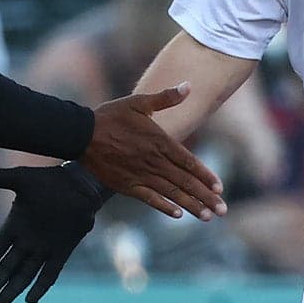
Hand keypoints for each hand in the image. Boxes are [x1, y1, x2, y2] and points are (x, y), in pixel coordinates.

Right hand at [0, 164, 108, 302]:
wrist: (81, 185)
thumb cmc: (51, 180)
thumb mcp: (21, 178)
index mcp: (15, 224)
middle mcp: (28, 240)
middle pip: (7, 267)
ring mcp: (45, 248)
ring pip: (25, 273)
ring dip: (13, 288)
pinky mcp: (62, 252)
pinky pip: (50, 273)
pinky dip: (41, 286)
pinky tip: (31, 299)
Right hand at [82, 83, 225, 219]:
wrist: (81, 134)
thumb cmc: (110, 116)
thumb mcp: (139, 102)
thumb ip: (165, 98)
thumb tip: (188, 86)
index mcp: (159, 141)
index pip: (189, 161)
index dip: (205, 176)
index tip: (220, 188)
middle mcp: (153, 161)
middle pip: (185, 181)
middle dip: (205, 197)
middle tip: (222, 210)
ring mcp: (140, 175)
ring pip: (171, 193)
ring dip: (191, 206)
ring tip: (207, 217)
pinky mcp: (126, 185)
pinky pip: (149, 198)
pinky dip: (164, 206)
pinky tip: (177, 214)